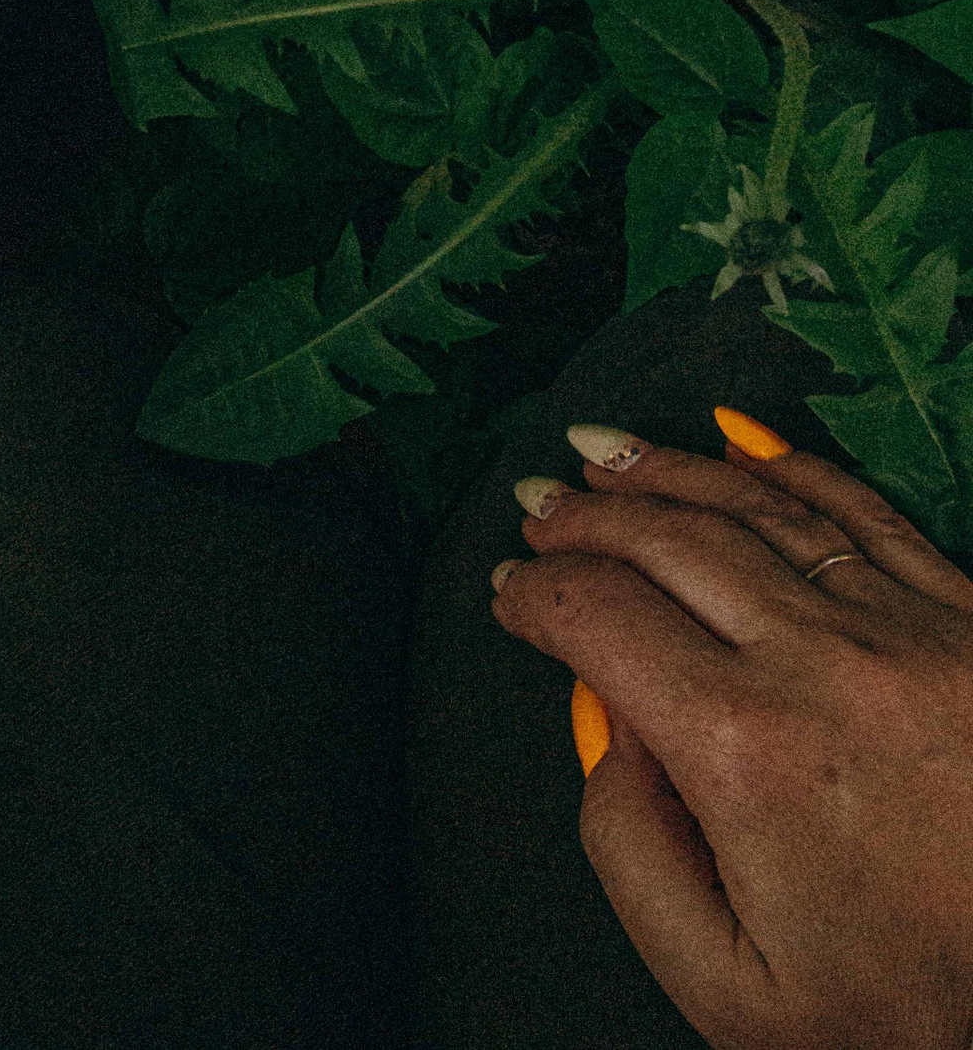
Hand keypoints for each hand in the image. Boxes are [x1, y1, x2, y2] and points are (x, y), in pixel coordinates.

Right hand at [492, 413, 972, 1049]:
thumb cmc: (892, 1009)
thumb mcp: (724, 985)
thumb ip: (629, 850)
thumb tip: (605, 726)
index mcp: (745, 748)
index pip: (601, 618)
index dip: (535, 595)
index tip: (509, 592)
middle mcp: (821, 663)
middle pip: (667, 542)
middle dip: (582, 517)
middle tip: (536, 507)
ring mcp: (904, 630)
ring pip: (756, 508)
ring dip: (666, 470)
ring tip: (602, 454)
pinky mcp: (968, 624)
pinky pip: (864, 513)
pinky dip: (790, 466)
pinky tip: (738, 441)